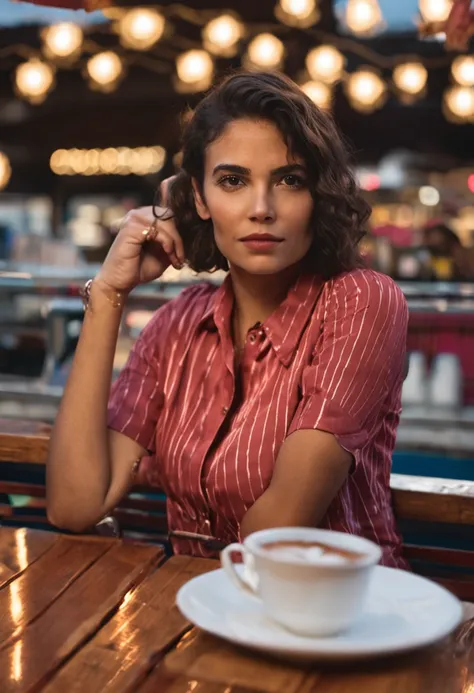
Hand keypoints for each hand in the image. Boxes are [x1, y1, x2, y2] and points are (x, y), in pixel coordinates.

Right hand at [97, 179, 183, 293]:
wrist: (120, 282)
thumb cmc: (139, 268)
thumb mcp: (164, 253)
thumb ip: (174, 241)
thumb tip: (193, 234)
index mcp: (145, 217)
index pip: (171, 215)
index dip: (181, 232)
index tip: (184, 254)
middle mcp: (139, 213)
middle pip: (171, 215)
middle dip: (180, 238)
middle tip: (181, 258)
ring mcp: (133, 218)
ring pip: (168, 222)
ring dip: (176, 243)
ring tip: (176, 260)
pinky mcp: (131, 227)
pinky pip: (159, 231)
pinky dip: (168, 244)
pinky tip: (169, 256)